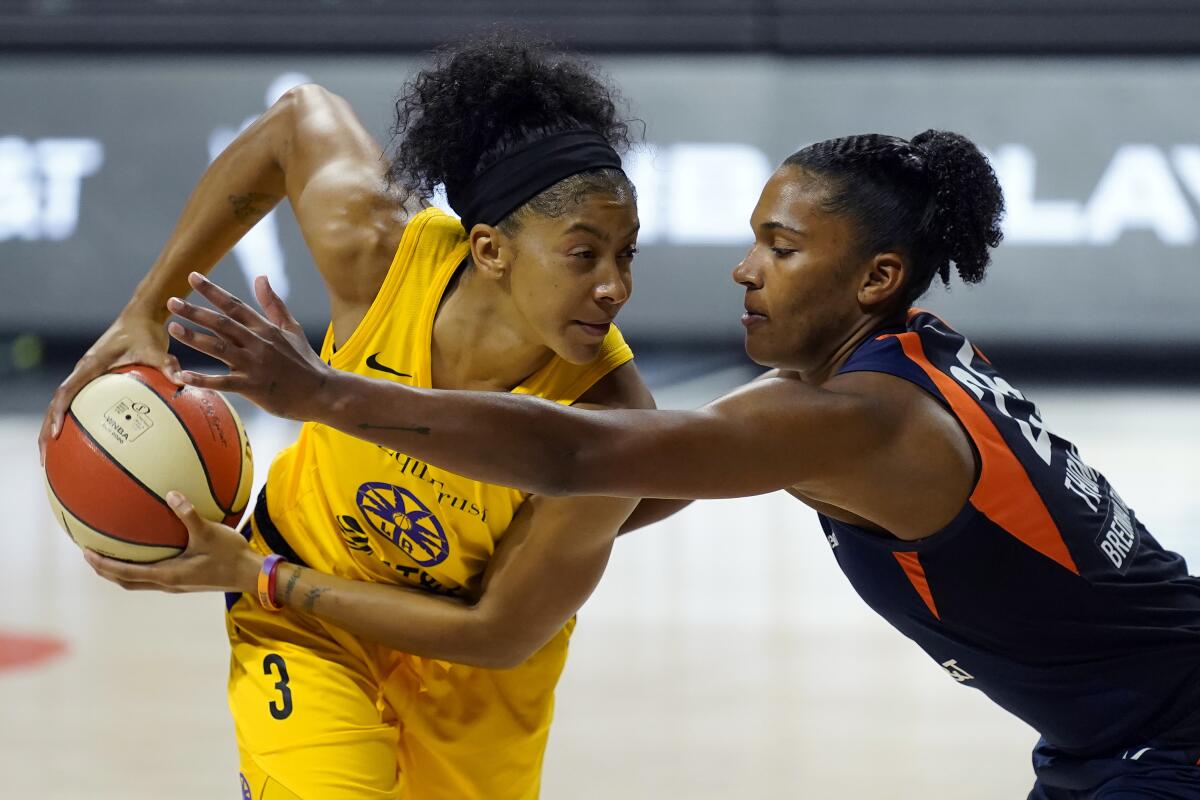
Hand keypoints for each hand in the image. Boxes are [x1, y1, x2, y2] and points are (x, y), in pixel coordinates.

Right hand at [38, 311, 180, 464]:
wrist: (140, 316)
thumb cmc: (146, 332)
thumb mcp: (157, 349)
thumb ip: (167, 365)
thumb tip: (181, 382)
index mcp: (91, 364)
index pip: (67, 391)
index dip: (59, 413)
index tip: (55, 433)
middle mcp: (83, 370)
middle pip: (57, 403)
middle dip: (47, 429)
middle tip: (44, 456)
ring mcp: (86, 375)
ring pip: (63, 403)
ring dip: (55, 426)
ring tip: (53, 455)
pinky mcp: (94, 378)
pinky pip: (80, 401)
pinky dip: (76, 419)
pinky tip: (85, 440)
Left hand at [83, 491, 261, 593]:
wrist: (251, 575)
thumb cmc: (231, 556)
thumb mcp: (210, 533)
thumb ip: (190, 515)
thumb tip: (172, 494)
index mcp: (168, 575)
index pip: (125, 573)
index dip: (103, 565)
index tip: (86, 553)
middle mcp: (167, 583)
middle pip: (126, 582)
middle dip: (105, 570)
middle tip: (91, 555)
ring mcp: (176, 585)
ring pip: (138, 582)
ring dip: (121, 571)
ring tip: (111, 555)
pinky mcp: (185, 581)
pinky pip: (153, 576)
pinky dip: (140, 567)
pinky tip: (149, 550)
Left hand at [167, 272, 334, 420]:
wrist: (322, 392)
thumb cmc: (306, 363)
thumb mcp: (292, 329)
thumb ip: (273, 304)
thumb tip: (261, 277)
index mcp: (265, 329)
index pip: (235, 305)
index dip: (213, 291)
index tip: (192, 277)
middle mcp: (258, 343)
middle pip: (222, 323)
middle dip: (195, 311)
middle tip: (171, 301)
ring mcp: (255, 365)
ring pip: (219, 348)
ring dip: (194, 338)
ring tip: (173, 327)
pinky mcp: (253, 387)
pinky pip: (223, 382)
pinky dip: (203, 379)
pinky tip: (183, 375)